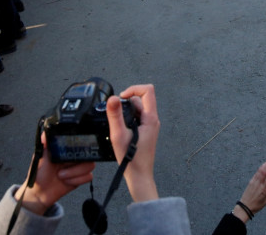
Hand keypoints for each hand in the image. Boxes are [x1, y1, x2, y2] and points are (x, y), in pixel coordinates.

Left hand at [14, 133, 95, 215]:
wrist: (40, 192)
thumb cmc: (39, 174)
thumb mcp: (40, 157)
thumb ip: (46, 145)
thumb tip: (45, 132)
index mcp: (67, 150)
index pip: (81, 143)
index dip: (79, 147)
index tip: (71, 153)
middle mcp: (75, 157)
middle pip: (89, 154)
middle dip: (75, 165)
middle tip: (60, 170)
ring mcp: (78, 167)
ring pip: (90, 166)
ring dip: (75, 173)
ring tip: (62, 176)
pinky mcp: (81, 178)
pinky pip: (89, 177)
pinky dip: (77, 180)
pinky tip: (67, 182)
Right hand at [107, 84, 159, 202]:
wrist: (139, 176)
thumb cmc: (131, 159)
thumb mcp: (118, 135)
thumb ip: (115, 115)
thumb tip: (112, 98)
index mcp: (151, 118)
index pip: (148, 90)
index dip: (133, 89)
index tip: (120, 98)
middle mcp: (153, 119)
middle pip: (141, 99)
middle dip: (126, 102)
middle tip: (115, 115)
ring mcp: (150, 125)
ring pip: (138, 109)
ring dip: (126, 112)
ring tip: (117, 126)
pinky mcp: (145, 131)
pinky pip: (137, 118)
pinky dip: (127, 119)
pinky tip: (120, 131)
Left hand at [233, 157, 265, 222]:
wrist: (245, 207)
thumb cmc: (256, 205)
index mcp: (264, 190)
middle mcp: (259, 185)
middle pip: (264, 173)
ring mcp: (254, 183)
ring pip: (260, 172)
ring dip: (264, 165)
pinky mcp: (251, 182)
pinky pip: (256, 174)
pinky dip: (259, 169)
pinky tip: (262, 166)